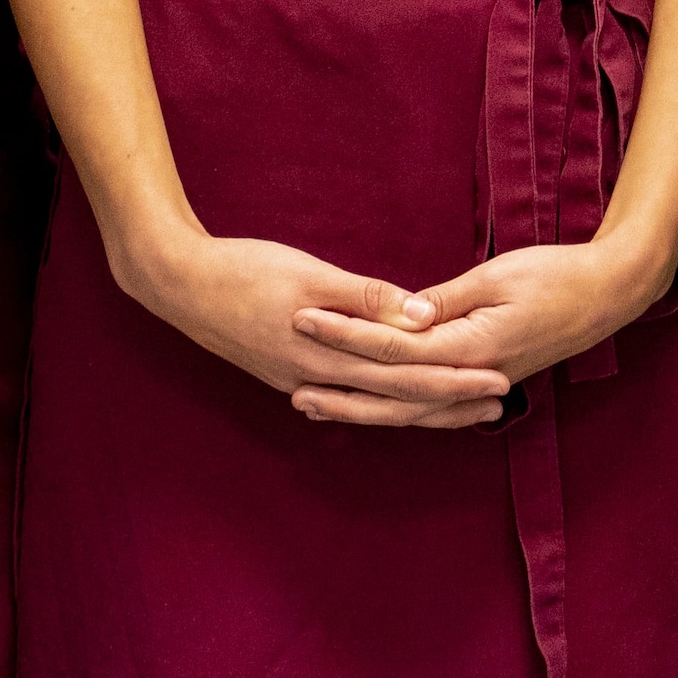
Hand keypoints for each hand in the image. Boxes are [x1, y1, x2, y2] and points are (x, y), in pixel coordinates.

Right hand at [119, 226, 514, 429]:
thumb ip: (368, 298)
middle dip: (451, 401)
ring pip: (374, 403)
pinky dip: (380, 400)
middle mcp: (317, 381)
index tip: (499, 380)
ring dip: (420, 405)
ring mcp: (299, 382)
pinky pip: (348, 396)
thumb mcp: (309, 276)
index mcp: (327, 357)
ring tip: (462, 407)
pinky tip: (395, 401)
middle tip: (501, 401)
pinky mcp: (287, 373)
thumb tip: (424, 319)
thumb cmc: (243, 270)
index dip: (455, 380)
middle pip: (397, 398)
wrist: (177, 284)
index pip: (406, 376)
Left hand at [301, 232, 677, 402]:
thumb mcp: (498, 275)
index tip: (302, 317)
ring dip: (366, 411)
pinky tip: (378, 411)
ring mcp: (485, 384)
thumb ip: (446, 301)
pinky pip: (436, 407)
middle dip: (343, 393)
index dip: (344, 334)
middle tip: (292, 390)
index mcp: (473, 349)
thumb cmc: (559, 273)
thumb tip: (401, 316)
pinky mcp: (491, 380)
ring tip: (320, 407)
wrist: (612, 293)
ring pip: (414, 411)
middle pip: (395, 396)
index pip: (393, 349)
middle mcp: (475, 377)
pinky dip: (402, 412)